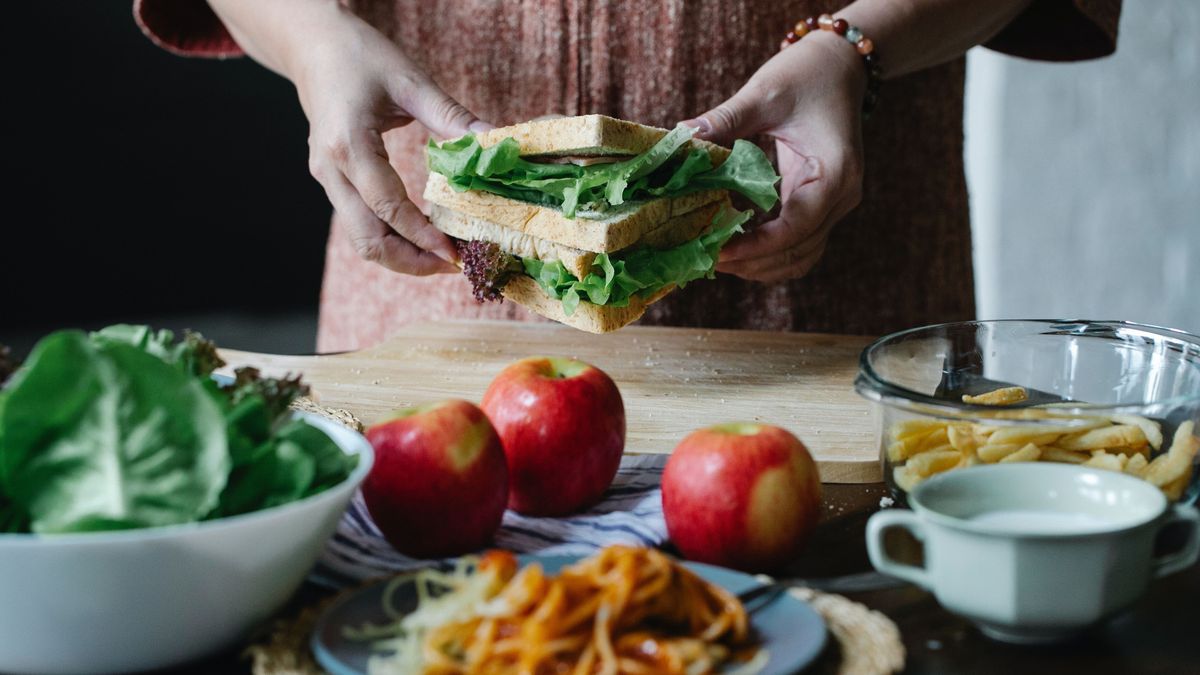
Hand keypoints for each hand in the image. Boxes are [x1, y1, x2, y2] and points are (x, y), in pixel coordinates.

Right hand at [290, 8, 489, 274]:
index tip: (455, 253)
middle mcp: (331, 170)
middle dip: (411, 261)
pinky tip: (421, 235)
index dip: (422, 236)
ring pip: (360, 239)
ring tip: (441, 257)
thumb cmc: (359, 56)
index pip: (386, 207)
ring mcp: (327, 179)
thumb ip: (451, 117)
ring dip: (400, 255)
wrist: (313, 46)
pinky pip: (360, 223)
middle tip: (453, 264)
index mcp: (347, 144)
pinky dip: (390, 238)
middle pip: (367, 239)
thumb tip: (494, 143)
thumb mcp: (410, 81)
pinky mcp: (332, 181)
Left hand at [683, 31, 865, 282]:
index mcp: (834, 173)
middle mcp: (841, 197)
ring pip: (800, 257)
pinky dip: (768, 251)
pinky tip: (734, 244)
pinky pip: (797, 242)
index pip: (796, 228)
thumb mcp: (764, 93)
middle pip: (798, 251)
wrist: (839, 64)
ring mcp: (834, 204)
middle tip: (704, 258)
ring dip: (760, 264)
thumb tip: (681, 137)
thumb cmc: (807, 73)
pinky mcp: (820, 204)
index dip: (755, 247)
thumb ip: (726, 120)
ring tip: (715, 257)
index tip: (716, 252)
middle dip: (752, 262)